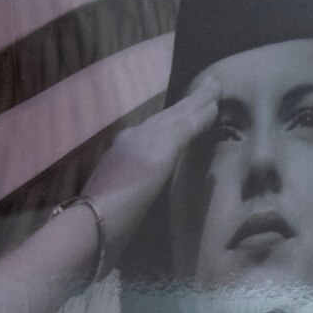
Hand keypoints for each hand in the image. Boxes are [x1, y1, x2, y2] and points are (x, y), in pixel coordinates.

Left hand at [77, 78, 220, 248]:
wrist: (94, 229)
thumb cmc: (129, 191)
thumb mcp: (160, 154)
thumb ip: (183, 128)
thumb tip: (209, 106)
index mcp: (144, 133)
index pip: (179, 111)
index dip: (199, 99)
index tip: (218, 82)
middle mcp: (135, 141)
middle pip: (168, 118)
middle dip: (191, 103)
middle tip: (212, 86)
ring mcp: (128, 162)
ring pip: (160, 133)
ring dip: (180, 120)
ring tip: (195, 110)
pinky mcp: (126, 184)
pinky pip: (156, 153)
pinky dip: (171, 142)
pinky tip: (172, 148)